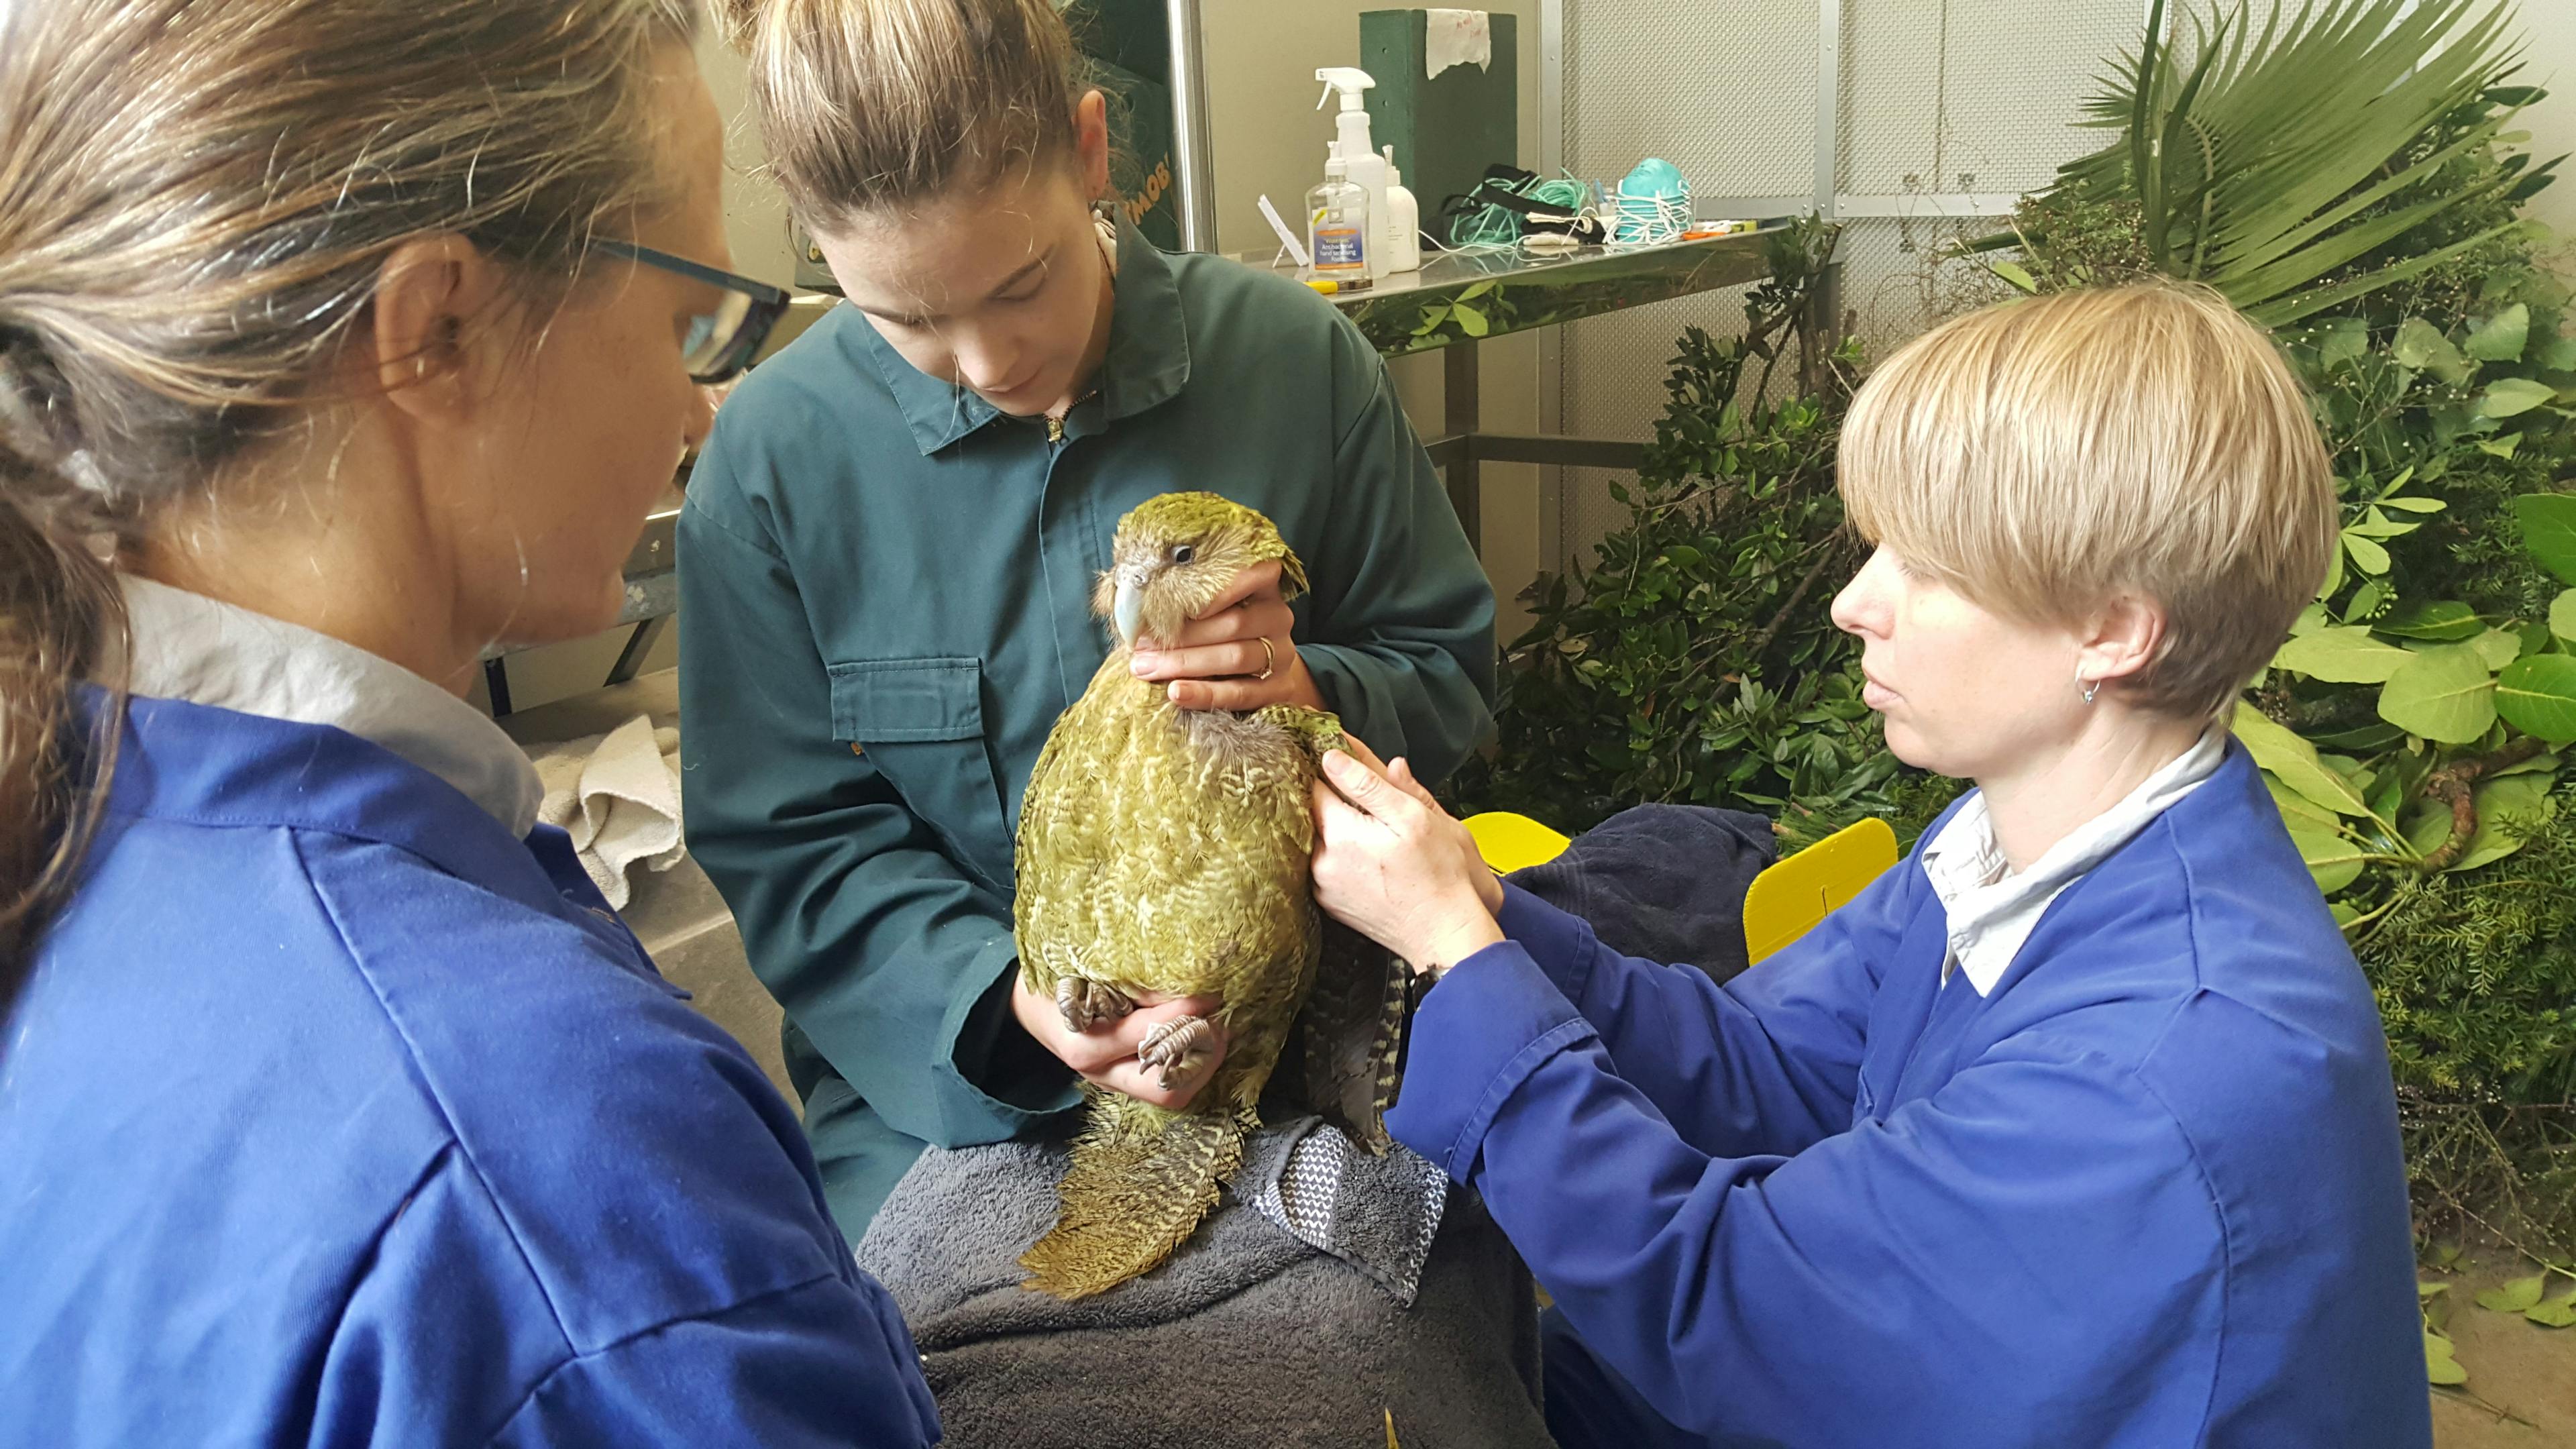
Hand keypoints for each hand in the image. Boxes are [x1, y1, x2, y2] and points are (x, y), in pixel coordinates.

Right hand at [1010, 977, 1230, 1108]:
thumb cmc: (1057, 984)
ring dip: (1204, 1063)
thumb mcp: (1080, 973)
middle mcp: (1102, 1074)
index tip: (1208, 993)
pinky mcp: (1127, 1082)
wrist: (1031, 1009)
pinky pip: (1170, 1084)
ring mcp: (1115, 1083)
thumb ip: (1126, 980)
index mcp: (1084, 1046)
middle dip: (1202, 1055)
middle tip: (1220, 1020)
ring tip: (1218, 1028)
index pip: (1146, 1036)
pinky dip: (1193, 1063)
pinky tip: (1204, 1036)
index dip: (1182, 1013)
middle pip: (1165, 1088)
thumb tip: (1183, 976)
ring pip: (1173, 1094)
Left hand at [1129, 560, 1327, 712]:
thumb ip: (1186, 599)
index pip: (1255, 573)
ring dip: (1185, 663)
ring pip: (1235, 656)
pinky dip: (1205, 694)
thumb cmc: (1223, 632)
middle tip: (1139, 645)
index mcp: (1262, 587)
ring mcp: (1281, 653)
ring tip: (1146, 668)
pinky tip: (1176, 693)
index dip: (1222, 586)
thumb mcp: (1212, 608)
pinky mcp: (1277, 688)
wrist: (1267, 675)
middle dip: (1181, 635)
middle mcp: (1276, 616)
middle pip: (1233, 623)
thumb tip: (1133, 599)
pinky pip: (1240, 692)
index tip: (1178, 600)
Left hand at [1310, 738, 1505, 973]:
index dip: (1325, 766)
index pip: (1313, 785)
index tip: (1335, 755)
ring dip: (1330, 824)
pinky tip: (1361, 850)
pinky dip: (1334, 851)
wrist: (1444, 932)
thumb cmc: (1438, 873)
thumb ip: (1368, 785)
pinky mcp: (1329, 903)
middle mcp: (1320, 862)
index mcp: (1339, 834)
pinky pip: (1321, 865)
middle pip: (1310, 813)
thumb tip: (1331, 758)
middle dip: (1328, 796)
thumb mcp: (1412, 816)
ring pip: (1314, 839)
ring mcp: (1322, 887)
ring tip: (1361, 820)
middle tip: (1353, 788)